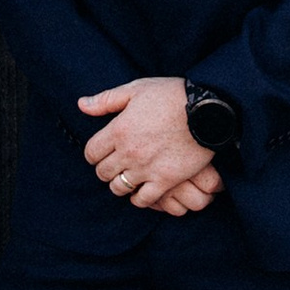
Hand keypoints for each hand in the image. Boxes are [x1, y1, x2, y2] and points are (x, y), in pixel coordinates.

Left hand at [78, 77, 220, 216]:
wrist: (207, 110)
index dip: (93, 154)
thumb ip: (106, 100)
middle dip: (106, 169)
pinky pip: (143, 199)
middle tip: (115, 164)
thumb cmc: (171, 95)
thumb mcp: (136, 89)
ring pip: (119, 188)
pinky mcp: (166, 180)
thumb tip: (81, 105)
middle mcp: (128, 152)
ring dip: (120, 183)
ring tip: (129, 176)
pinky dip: (139, 198)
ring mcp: (146, 168)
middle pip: (103, 172)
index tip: (102, 152)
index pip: (91, 153)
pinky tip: (143, 189)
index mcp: (118, 129)